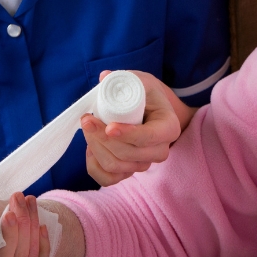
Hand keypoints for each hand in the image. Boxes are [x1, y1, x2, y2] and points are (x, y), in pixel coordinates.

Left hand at [81, 70, 197, 185]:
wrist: (149, 110)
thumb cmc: (146, 94)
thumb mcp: (140, 81)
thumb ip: (124, 78)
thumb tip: (104, 77)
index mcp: (169, 127)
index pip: (149, 137)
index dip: (128, 135)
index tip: (108, 127)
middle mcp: (160, 150)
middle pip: (129, 154)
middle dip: (102, 139)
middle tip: (87, 119)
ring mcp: (144, 164)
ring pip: (116, 166)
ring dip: (96, 148)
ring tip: (88, 128)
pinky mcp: (129, 171)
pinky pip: (108, 179)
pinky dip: (94, 166)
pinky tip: (91, 148)